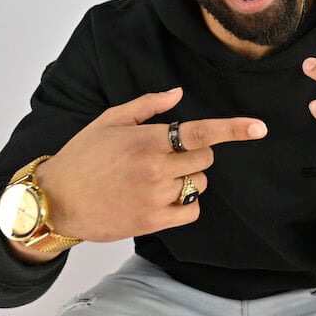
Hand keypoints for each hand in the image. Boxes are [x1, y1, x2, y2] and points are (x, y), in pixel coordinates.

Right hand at [33, 88, 266, 242]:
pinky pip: (191, 210)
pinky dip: (185, 204)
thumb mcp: (108, 121)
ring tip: (156, 178)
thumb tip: (178, 94)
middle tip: (167, 156)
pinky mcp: (153, 222)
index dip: (234, 129)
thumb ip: (147, 106)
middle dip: (194, 154)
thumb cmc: (82, 157)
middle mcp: (154, 168)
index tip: (259, 128)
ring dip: (188, 179)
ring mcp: (155, 197)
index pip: (199, 131)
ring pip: (198, 184)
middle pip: (205, 158)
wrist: (56, 201)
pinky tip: (162, 199)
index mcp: (146, 140)